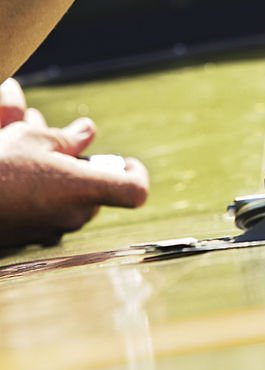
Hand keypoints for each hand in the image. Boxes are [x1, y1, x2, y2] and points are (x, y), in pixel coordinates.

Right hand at [0, 79, 148, 248]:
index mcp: (83, 187)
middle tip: (62, 149)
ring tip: (34, 155)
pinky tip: (22, 178)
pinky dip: (45, 195)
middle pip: (99, 191)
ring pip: (73, 200)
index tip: (125, 160)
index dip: (136, 173)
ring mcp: (53, 230)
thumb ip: (69, 138)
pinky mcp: (33, 238)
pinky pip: (51, 213)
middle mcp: (74, 214)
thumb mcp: (34, 138)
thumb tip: (88, 131)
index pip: (134, 191)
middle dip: (86, 168)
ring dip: (62, 178)